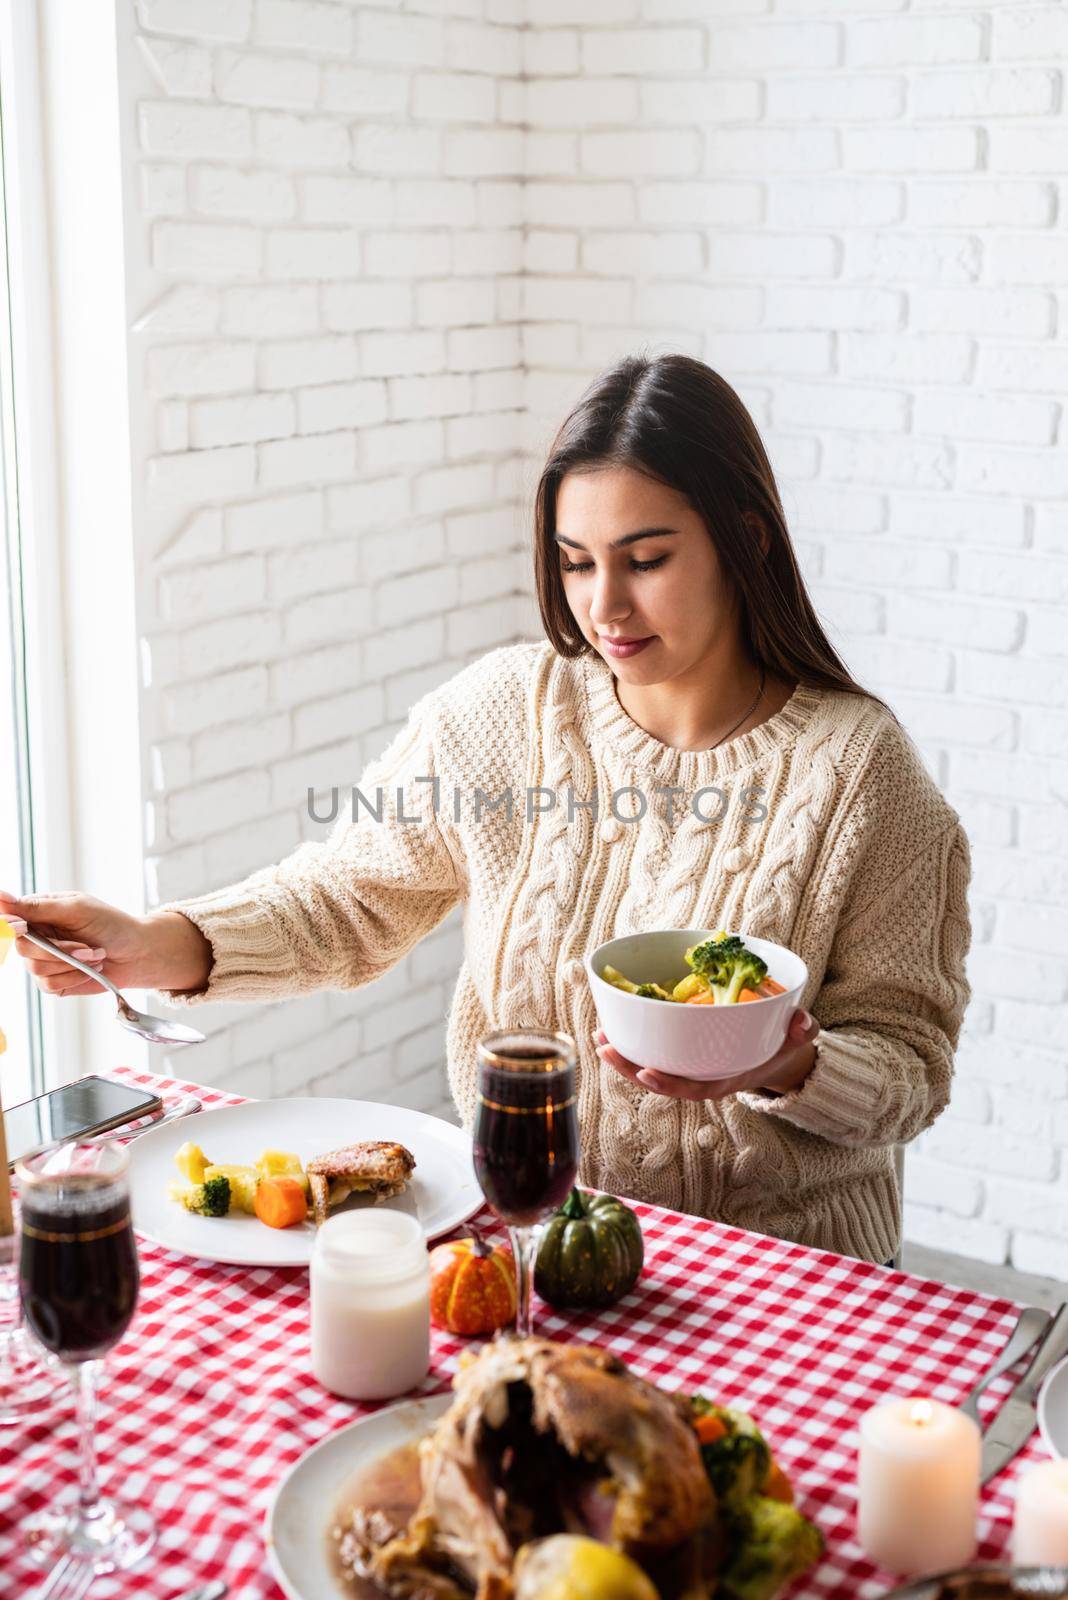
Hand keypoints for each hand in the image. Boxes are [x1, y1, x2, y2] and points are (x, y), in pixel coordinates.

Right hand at [0, 890, 211, 996]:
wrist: (137, 953)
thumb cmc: (111, 924)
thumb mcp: (77, 909)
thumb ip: (38, 907)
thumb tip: (1, 897)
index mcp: (39, 912)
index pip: (10, 918)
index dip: (12, 926)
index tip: (23, 927)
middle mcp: (37, 936)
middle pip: (22, 947)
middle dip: (58, 950)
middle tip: (86, 947)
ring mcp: (43, 960)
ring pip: (36, 968)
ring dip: (71, 964)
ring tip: (95, 955)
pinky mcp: (53, 981)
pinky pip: (49, 985)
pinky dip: (74, 977)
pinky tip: (90, 969)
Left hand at [594, 1009, 820, 1103]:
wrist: (778, 1052)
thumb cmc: (783, 1044)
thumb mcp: (797, 1037)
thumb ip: (803, 1029)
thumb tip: (804, 1023)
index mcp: (727, 1079)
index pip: (695, 1088)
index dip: (669, 1084)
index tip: (646, 1073)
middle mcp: (703, 1077)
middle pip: (662, 1081)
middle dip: (631, 1068)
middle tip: (606, 1047)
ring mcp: (692, 1068)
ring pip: (652, 1068)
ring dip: (624, 1057)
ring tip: (599, 1037)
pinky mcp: (684, 1056)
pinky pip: (654, 1053)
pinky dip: (633, 1044)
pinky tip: (612, 1029)